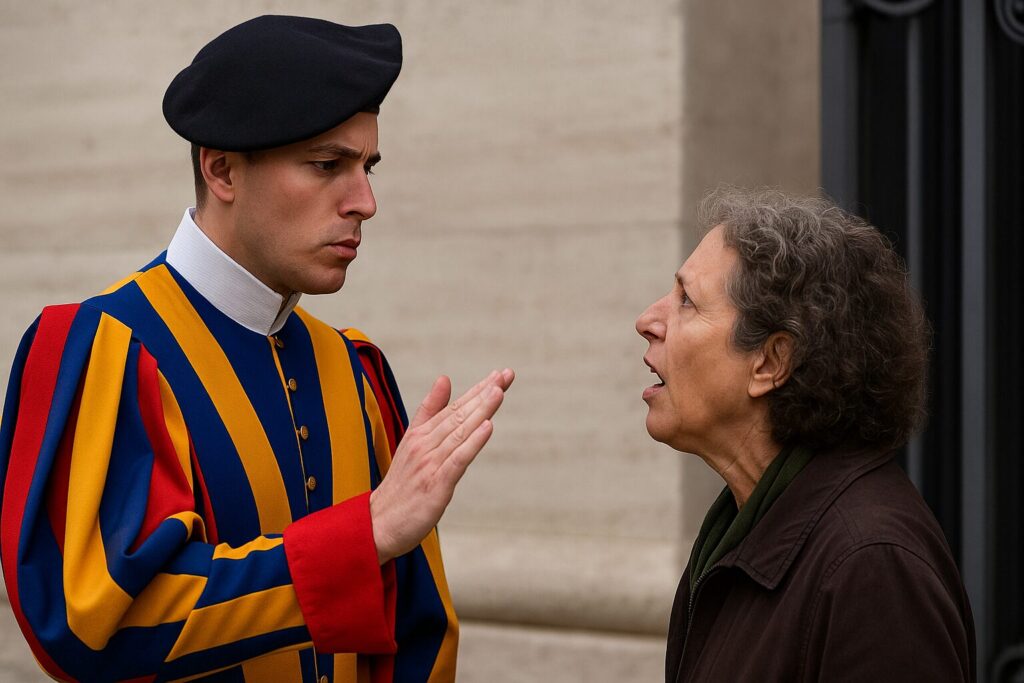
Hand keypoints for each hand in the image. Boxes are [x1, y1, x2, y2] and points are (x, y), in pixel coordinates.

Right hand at [369, 368, 514, 562]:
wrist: (378, 523)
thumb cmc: (401, 485)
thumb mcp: (412, 442)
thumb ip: (429, 410)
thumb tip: (445, 378)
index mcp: (419, 434)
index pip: (453, 407)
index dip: (477, 390)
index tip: (498, 374)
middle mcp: (424, 445)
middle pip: (459, 415)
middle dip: (484, 394)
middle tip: (505, 375)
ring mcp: (430, 464)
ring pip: (460, 432)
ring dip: (480, 411)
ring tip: (498, 392)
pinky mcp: (435, 484)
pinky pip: (457, 460)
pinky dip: (472, 442)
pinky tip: (487, 428)